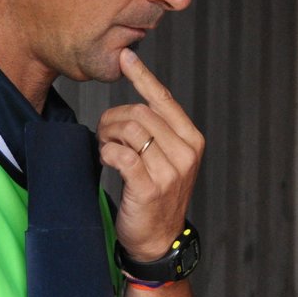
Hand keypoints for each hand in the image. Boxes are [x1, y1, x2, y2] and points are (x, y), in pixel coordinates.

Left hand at [97, 50, 204, 260]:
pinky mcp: (149, 187)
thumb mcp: (169, 158)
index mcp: (192, 140)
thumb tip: (138, 98)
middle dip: (113, 118)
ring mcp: (170, 171)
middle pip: (140, 113)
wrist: (158, 240)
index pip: (164, 100)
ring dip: (108, 135)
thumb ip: (159, 131)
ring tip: (106, 147)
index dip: (143, 76)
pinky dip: (107, 152)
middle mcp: (186, 153)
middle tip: (104, 133)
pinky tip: (106, 159)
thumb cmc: (157, 195)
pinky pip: (121, 154)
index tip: (125, 56)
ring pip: (129, 130)